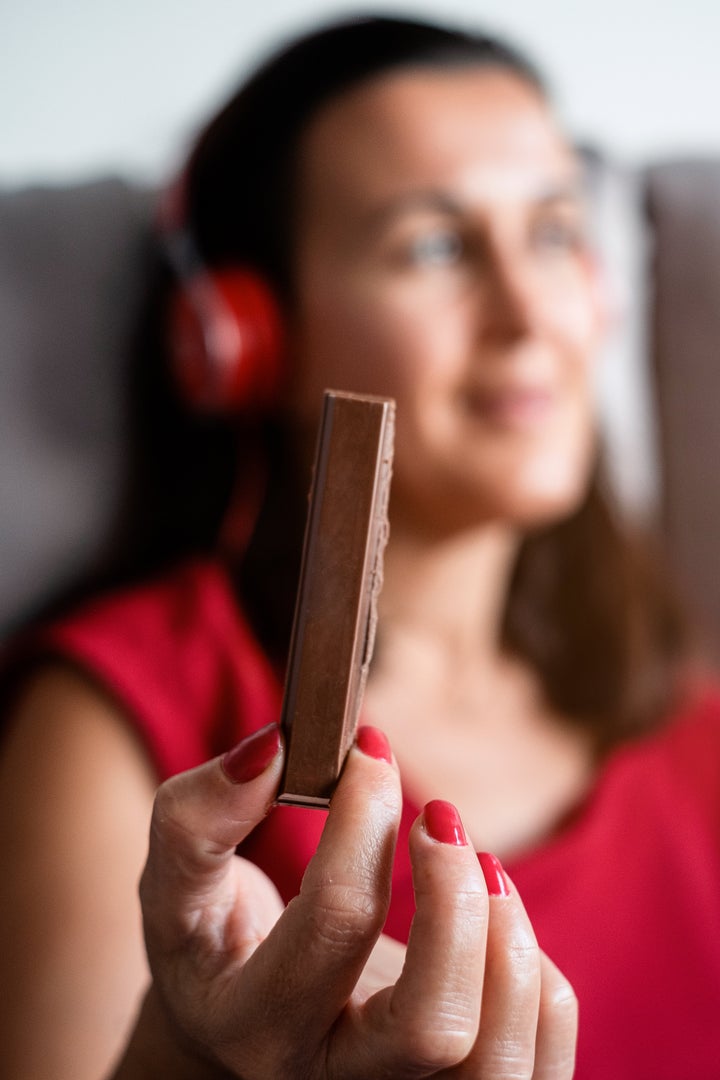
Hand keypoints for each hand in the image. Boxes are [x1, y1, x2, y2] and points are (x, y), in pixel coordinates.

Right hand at [119, 723, 576, 1077]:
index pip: (334, 922)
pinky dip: (537, 982)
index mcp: (254, 1025)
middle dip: (455, 899)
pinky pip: (538, 1065)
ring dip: (508, 942)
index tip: (371, 751)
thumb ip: (199, 816)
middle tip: (440, 817)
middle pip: (433, 1025)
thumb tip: (273, 750)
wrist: (241, 1027)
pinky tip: (491, 923)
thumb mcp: (177, 882)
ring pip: (499, 1059)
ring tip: (483, 868)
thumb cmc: (215, 943)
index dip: (363, 819)